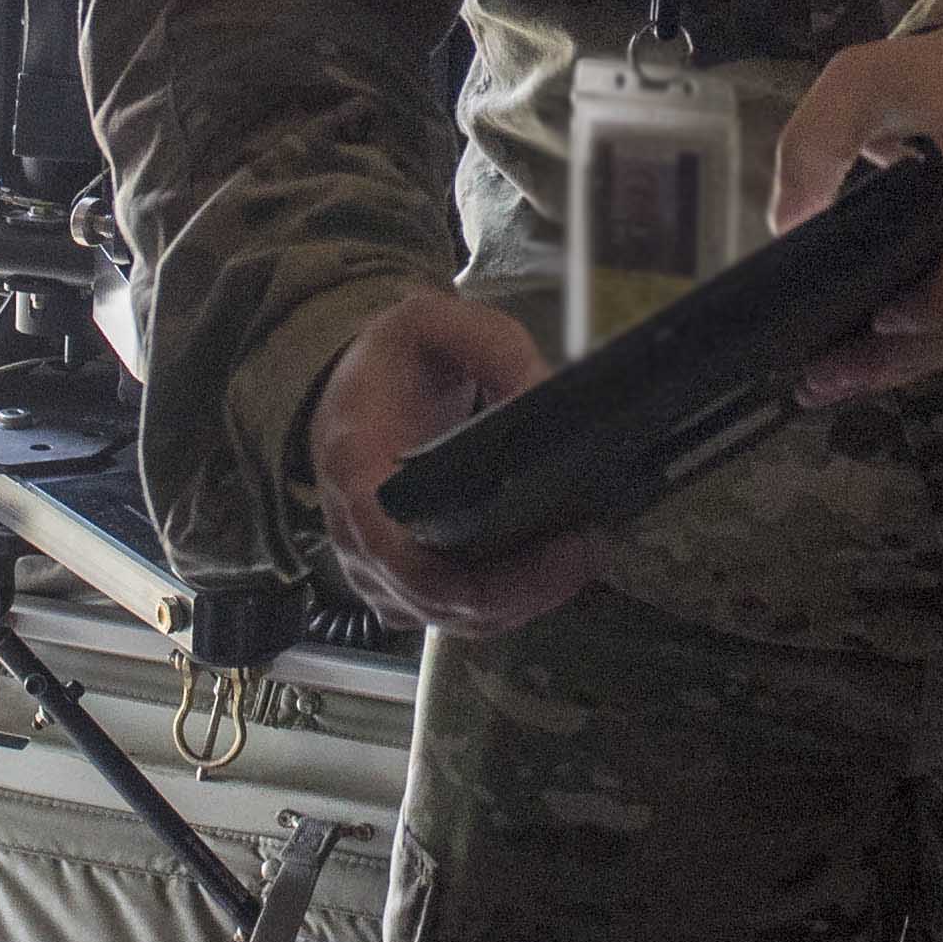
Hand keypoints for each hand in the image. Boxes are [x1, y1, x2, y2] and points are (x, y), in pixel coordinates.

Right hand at [305, 288, 607, 636]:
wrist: (355, 389)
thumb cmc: (391, 361)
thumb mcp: (432, 322)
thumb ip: (492, 348)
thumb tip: (547, 396)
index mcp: (354, 471)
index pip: (402, 557)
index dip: (478, 575)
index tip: (552, 547)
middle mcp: (357, 536)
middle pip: (441, 600)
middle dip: (525, 589)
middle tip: (588, 548)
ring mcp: (377, 569)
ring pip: (455, 619)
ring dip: (523, 601)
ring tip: (582, 557)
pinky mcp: (402, 585)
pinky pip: (456, 616)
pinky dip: (507, 605)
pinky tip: (549, 574)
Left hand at [769, 28, 942, 407]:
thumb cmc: (932, 76)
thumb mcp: (858, 79)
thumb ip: (815, 143)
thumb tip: (788, 225)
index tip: (885, 318)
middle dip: (905, 354)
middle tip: (825, 377)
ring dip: (913, 364)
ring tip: (834, 382)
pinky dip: (934, 350)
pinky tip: (877, 364)